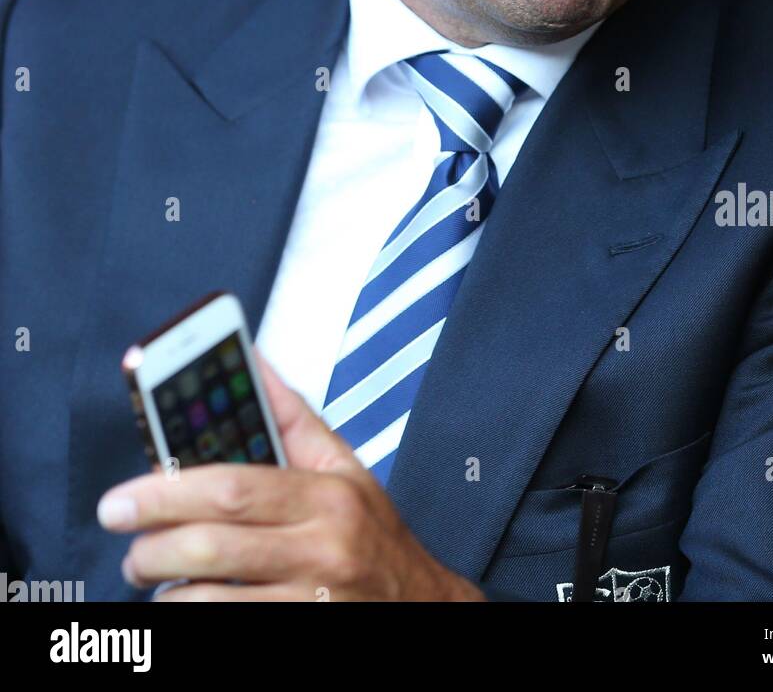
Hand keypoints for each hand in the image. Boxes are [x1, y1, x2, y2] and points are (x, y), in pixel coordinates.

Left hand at [98, 353, 485, 601]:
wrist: (423, 608)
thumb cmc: (374, 534)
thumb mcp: (343, 467)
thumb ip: (290, 415)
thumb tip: (251, 359)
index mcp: (327, 497)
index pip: (231, 488)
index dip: (164, 493)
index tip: (120, 501)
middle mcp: (321, 551)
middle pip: (211, 548)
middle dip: (151, 549)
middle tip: (130, 549)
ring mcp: (311, 604)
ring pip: (208, 601)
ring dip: (167, 592)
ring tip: (159, 580)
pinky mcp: (299, 640)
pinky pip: (227, 630)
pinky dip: (193, 617)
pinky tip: (191, 602)